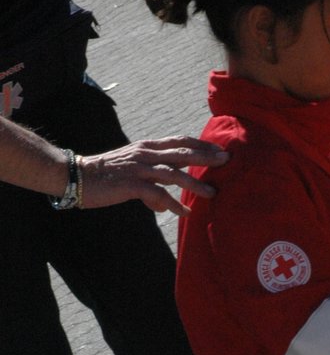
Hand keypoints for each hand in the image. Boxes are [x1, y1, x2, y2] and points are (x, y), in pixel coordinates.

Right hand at [80, 138, 228, 214]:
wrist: (77, 175)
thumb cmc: (105, 174)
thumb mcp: (131, 168)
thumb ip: (150, 181)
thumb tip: (164, 204)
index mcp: (147, 147)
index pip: (179, 141)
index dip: (200, 144)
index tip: (218, 148)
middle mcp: (146, 154)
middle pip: (182, 153)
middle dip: (206, 157)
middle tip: (226, 160)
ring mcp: (139, 168)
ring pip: (174, 174)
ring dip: (195, 184)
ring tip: (212, 193)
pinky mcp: (132, 184)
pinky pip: (158, 195)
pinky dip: (173, 205)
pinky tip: (184, 213)